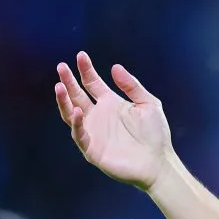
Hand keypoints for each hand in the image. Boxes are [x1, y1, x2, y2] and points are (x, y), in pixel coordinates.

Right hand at [54, 51, 173, 190]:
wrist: (158, 162)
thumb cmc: (156, 135)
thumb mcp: (148, 104)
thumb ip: (132, 86)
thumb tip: (115, 67)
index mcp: (111, 103)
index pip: (92, 83)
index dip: (85, 70)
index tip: (81, 55)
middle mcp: (98, 116)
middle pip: (77, 95)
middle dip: (68, 81)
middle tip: (61, 67)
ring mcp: (93, 132)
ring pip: (70, 113)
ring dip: (64, 100)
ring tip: (60, 86)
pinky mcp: (92, 149)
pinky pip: (79, 134)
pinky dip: (76, 123)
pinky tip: (77, 111)